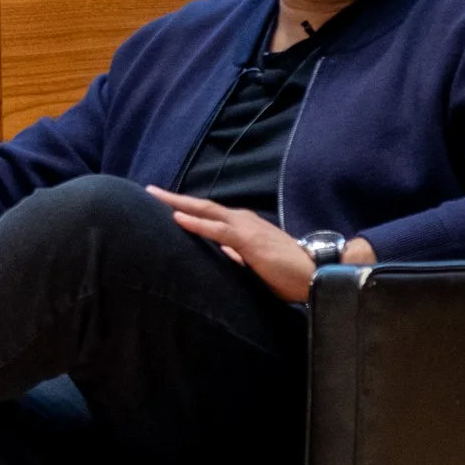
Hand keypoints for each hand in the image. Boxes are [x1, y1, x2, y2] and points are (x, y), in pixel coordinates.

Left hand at [144, 187, 373, 302]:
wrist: (315, 274)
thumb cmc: (286, 271)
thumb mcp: (255, 262)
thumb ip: (236, 255)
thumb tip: (220, 253)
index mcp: (243, 226)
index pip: (208, 214)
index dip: (186, 207)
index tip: (163, 202)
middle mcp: (243, 220)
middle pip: (202, 206)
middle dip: (174, 198)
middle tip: (149, 190)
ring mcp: (246, 228)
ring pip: (206, 212)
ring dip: (179, 204)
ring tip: (155, 198)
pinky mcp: (249, 240)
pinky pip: (218, 230)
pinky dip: (196, 223)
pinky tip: (177, 218)